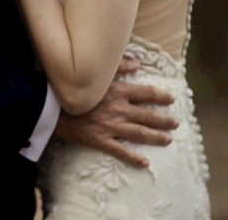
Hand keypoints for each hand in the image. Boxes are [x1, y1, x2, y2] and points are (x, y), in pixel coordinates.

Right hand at [54, 59, 177, 167]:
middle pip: (148, 116)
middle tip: (175, 123)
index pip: (146, 94)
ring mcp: (110, 126)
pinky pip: (120, 151)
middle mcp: (118, 110)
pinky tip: (144, 162)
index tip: (171, 99)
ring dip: (156, 137)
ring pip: (139, 133)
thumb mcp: (96, 73)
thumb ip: (117, 67)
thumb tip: (137, 64)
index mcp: (118, 91)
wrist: (51, 104)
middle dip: (164, 120)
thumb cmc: (73, 85)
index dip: (161, 96)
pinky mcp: (100, 140)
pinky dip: (133, 158)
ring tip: (168, 140)